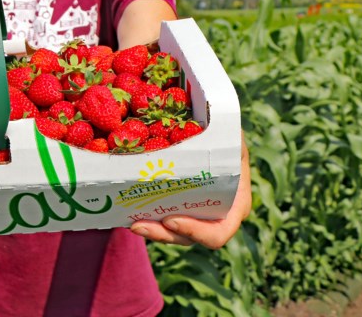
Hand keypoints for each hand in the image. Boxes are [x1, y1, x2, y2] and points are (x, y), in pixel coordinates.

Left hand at [130, 136, 251, 248]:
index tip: (171, 219)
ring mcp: (194, 214)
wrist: (207, 130)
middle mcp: (216, 215)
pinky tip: (126, 212)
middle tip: (137, 225)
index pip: (219, 232)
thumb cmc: (222, 131)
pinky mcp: (175, 208)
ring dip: (151, 230)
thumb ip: (224, 132)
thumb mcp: (229, 130)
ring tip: (131, 222)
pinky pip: (161, 220)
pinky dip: (145, 218)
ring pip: (171, 234)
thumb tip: (203, 124)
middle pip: (188, 237)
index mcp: (235, 202)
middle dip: (163, 235)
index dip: (197, 232)